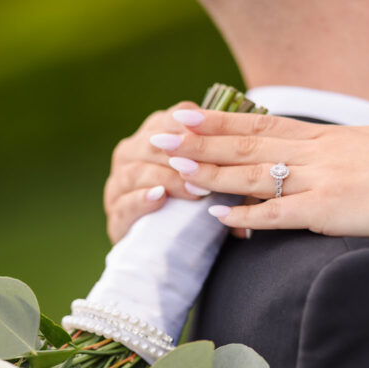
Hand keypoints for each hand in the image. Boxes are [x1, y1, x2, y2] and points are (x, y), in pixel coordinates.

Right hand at [104, 102, 214, 243]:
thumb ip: (226, 170)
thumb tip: (253, 166)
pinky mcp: (115, 214)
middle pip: (151, 143)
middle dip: (181, 155)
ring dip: (168, 178)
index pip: (170, 120)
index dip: (193, 128)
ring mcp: (118, 183)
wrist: (160, 246)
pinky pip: (125, 203)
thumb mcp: (210, 180)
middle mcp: (130, 153)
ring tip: (192, 189)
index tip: (216, 138)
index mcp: (152, 134)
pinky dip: (142, 199)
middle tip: (208, 170)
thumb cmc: (191, 203)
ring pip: (137, 171)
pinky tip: (159, 198)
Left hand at [141, 107, 368, 251]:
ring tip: (174, 168)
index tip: (186, 113)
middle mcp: (317, 153)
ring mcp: (321, 181)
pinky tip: (215, 216)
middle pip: (247, 144)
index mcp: (325, 137)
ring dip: (211, 172)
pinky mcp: (329, 212)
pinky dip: (244, 215)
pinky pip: (278, 214)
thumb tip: (315, 151)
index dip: (220, 119)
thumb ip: (336, 150)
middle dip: (201, 140)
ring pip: (254, 175)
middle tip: (160, 133)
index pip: (261, 124)